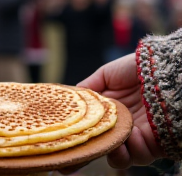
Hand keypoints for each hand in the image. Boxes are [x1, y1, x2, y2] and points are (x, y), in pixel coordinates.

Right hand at [76, 54, 164, 169]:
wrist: (159, 67)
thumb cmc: (132, 68)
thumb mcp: (105, 74)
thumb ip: (88, 88)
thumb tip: (69, 99)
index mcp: (108, 111)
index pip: (91, 128)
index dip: (79, 137)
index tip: (65, 142)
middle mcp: (120, 125)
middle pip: (102, 146)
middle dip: (89, 153)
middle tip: (78, 155)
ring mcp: (135, 135)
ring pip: (119, 156)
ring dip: (112, 153)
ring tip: (111, 143)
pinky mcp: (153, 142)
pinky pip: (139, 154)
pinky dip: (133, 149)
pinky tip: (133, 134)